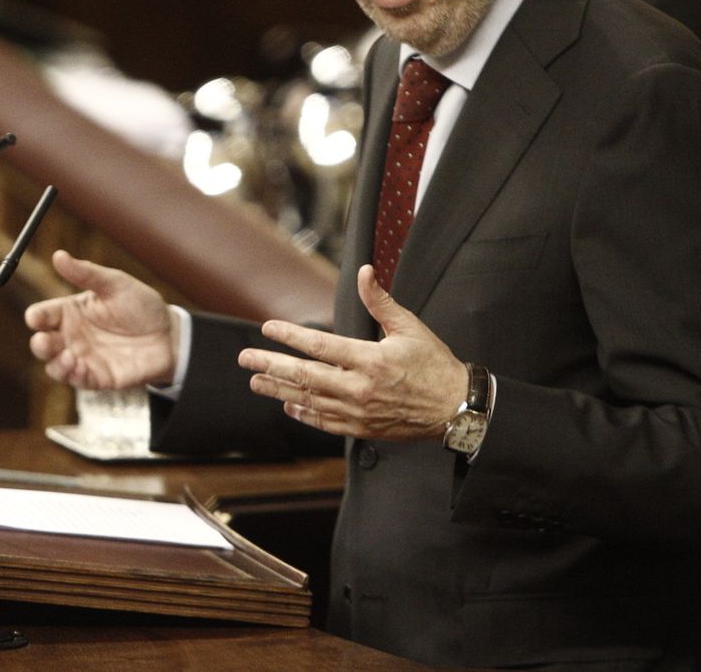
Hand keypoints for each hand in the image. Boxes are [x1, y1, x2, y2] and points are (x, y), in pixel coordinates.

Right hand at [24, 250, 175, 389]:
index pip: (44, 315)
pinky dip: (73, 376)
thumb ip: (86, 273)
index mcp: (72, 311)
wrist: (170, 335)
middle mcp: (73, 336)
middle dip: (39, 344)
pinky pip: (77, 381)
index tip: (35, 318)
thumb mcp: (116, 284)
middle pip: (43, 343)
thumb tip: (58, 255)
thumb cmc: (141, 305)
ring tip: (68, 356)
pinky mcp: (97, 377)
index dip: (36, 317)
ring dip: (55, 364)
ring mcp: (84, 358)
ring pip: (55, 366)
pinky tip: (78, 367)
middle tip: (44, 340)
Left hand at [238, 264, 467, 441]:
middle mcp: (359, 388)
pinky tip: (288, 406)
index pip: (319, 346)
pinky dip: (304, 413)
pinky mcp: (362, 428)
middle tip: (245, 358)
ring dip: (278, 390)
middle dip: (270, 365)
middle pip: (304, 375)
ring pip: (308, 400)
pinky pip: (324, 422)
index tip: (267, 328)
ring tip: (255, 381)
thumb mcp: (410, 327)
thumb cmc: (434, 365)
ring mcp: (358, 411)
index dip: (289, 336)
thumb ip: (380, 301)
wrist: (455, 408)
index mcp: (370, 359)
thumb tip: (365, 272)